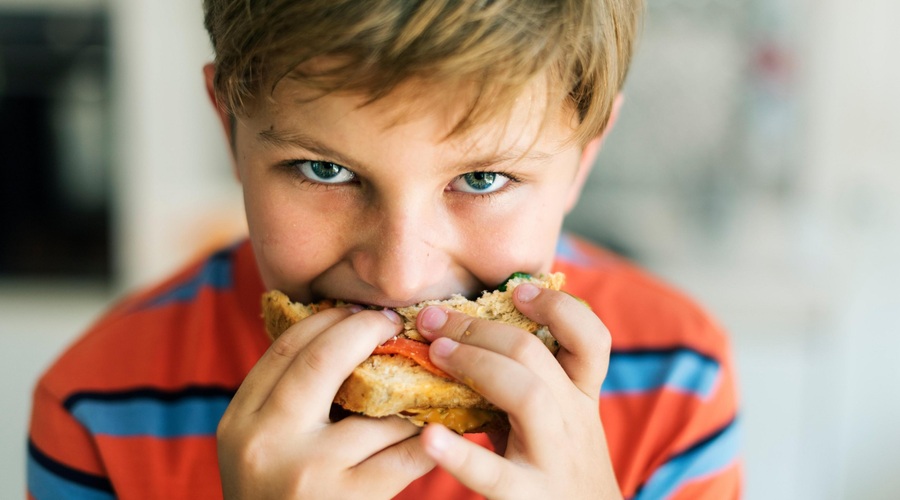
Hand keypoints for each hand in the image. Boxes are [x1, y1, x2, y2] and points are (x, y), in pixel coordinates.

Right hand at [217, 306, 435, 498]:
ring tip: (425, 377)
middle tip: (391, 324)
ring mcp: (306, 471)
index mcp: (238, 423)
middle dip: (364, 331)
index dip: (325, 320)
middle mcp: (264, 441)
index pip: (283, 349)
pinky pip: (403, 452)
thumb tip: (340, 339)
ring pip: (373, 408)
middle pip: (322, 360)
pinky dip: (427, 436)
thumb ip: (285, 404)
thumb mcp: (259, 451)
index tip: (354, 310)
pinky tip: (441, 427)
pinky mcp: (348, 499)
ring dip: (406, 391)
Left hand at [416, 284, 621, 499]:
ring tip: (435, 353)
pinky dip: (459, 453)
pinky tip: (429, 436)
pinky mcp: (527, 497)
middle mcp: (574, 422)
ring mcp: (552, 458)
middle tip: (433, 318)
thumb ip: (525, 383)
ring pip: (528, 396)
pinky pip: (493, 472)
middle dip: (481, 328)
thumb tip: (467, 332)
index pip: (592, 340)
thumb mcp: (556, 421)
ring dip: (475, 364)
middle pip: (537, 357)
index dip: (558, 307)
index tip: (518, 289)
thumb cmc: (555, 468)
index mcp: (582, 398)